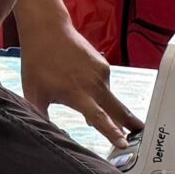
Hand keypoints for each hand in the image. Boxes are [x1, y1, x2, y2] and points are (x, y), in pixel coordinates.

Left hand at [22, 15, 141, 146]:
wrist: (48, 30)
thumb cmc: (38, 62)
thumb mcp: (34, 94)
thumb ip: (40, 117)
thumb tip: (48, 135)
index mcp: (77, 94)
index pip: (99, 118)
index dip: (112, 132)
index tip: (124, 143)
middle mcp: (93, 84)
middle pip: (117, 109)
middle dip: (129, 124)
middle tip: (140, 135)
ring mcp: (101, 73)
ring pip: (110, 98)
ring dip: (109, 109)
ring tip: (97, 115)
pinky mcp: (104, 65)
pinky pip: (106, 85)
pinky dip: (101, 93)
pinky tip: (87, 91)